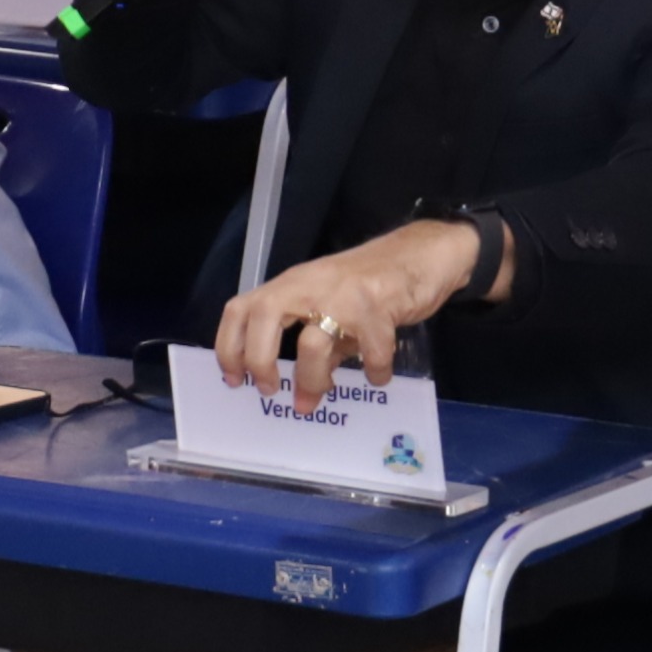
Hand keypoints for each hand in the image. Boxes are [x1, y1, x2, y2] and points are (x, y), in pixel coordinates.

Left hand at [217, 218, 486, 390]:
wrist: (422, 253)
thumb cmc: (372, 281)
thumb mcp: (332, 309)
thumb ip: (316, 343)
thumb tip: (301, 387)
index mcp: (292, 284)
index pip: (242, 307)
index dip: (230, 346)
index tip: (234, 380)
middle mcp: (311, 284)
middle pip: (265, 316)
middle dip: (259, 360)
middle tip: (269, 390)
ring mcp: (344, 292)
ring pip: (313, 341)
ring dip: (312, 379)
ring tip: (317, 399)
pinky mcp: (379, 302)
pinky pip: (371, 349)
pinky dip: (374, 369)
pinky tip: (378, 376)